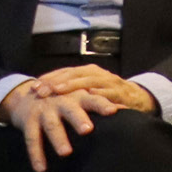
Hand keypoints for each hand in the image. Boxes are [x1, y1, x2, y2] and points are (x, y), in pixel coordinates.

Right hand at [0, 83, 120, 170]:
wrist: (28, 94)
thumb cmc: (64, 98)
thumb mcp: (80, 96)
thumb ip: (101, 103)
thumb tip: (128, 107)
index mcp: (77, 96)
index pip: (93, 99)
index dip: (103, 104)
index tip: (115, 110)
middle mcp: (61, 102)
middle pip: (71, 110)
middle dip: (79, 119)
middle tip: (88, 130)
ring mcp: (44, 112)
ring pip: (51, 126)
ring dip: (59, 139)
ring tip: (66, 153)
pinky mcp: (28, 122)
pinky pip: (31, 140)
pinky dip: (36, 155)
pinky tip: (41, 169)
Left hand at [29, 65, 155, 113]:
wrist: (138, 98)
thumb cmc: (106, 96)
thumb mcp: (88, 90)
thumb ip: (72, 90)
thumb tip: (44, 94)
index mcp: (88, 72)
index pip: (65, 72)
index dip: (49, 78)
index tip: (33, 87)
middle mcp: (98, 74)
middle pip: (74, 74)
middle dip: (56, 82)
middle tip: (41, 91)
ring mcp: (110, 82)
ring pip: (89, 80)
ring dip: (73, 85)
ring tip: (58, 91)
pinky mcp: (121, 93)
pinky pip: (109, 92)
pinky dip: (99, 93)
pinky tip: (89, 95)